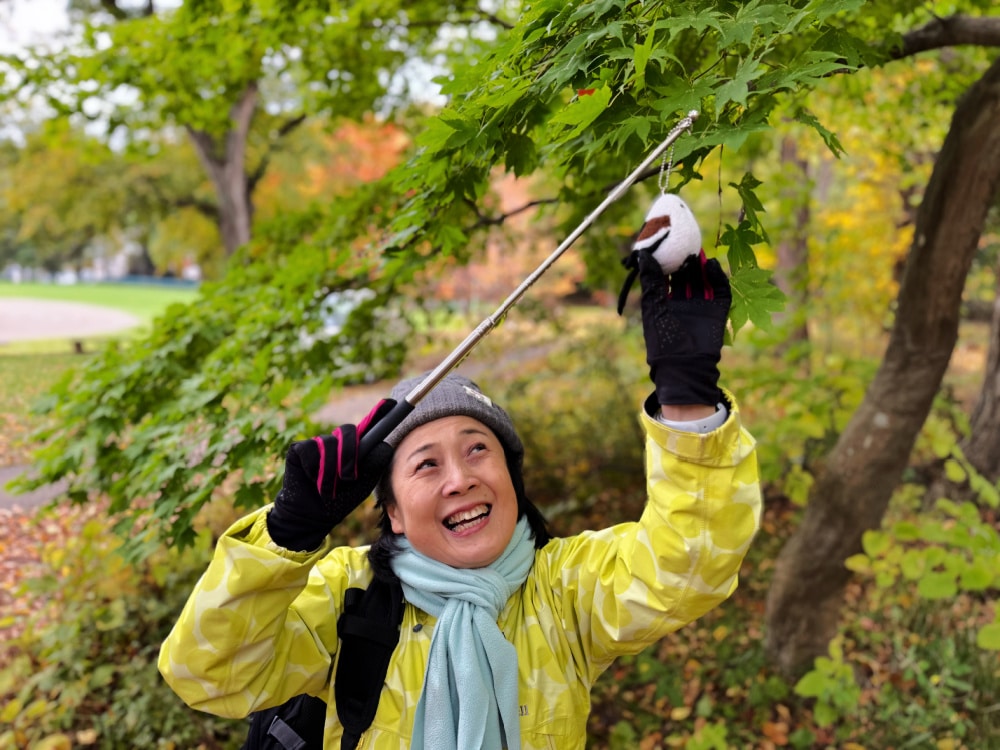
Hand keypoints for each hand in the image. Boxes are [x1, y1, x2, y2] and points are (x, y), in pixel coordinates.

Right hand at [267, 399, 395, 550]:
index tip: (391, 403)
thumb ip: (373, 464)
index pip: (369, 426)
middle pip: (348, 430)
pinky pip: (310, 450)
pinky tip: (312, 479)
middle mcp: (337, 442)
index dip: (379, 413)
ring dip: (330, 470)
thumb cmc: (339, 500)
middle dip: (349, 455)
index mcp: (356, 449)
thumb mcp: (362, 484)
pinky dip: (314, 469)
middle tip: (347, 478)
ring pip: (328, 443)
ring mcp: (318, 444)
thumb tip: (384, 444)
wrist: (312, 515)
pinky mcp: (299, 449)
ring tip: (327, 488)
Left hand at [634, 248, 730, 405]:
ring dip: (701, 265)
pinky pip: (721, 291)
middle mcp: (684, 302)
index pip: (667, 276)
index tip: (666, 242)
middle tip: (685, 241)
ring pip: (703, 280)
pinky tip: (711, 265)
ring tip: (698, 249)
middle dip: (686, 259)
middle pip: (687, 275)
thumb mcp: (653, 308)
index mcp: (665, 302)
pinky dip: (718, 277)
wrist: (684, 366)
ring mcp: (701, 306)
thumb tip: (643, 255)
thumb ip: (651, 282)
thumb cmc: (663, 340)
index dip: (667, 260)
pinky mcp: (717, 312)